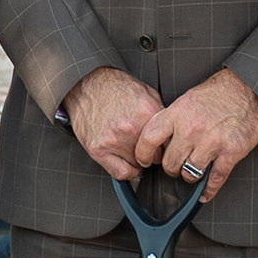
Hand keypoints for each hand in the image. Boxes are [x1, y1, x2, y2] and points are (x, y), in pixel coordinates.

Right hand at [57, 67, 163, 181]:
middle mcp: (132, 128)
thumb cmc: (115, 87)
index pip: (168, 143)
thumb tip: (171, 132)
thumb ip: (160, 114)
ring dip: (136, 159)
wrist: (86, 84)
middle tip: (144, 145)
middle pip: (156, 156)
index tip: (161, 144)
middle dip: (152, 152)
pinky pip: (121, 173)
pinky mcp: (98, 149)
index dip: (165, 144)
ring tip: (129, 145)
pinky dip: (126, 170)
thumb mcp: (146, 93)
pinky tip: (123, 159)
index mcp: (147, 113)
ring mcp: (114, 140)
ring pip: (139, 165)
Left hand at [133, 69, 257, 203]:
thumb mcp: (185, 100)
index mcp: (177, 114)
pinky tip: (204, 193)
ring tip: (192, 171)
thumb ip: (170, 120)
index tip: (144, 161)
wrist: (246, 88)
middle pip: (170, 163)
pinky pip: (215, 179)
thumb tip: (157, 141)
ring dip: (189, 176)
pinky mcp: (231, 152)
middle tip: (175, 166)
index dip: (142, 155)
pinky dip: (208, 190)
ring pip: (190, 174)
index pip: (149, 140)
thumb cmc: (216, 93)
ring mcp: (211, 142)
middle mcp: (191, 129)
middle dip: (171, 168)